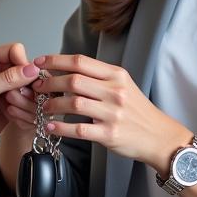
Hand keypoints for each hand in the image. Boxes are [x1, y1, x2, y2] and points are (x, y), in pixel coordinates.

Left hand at [0, 43, 39, 158]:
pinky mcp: (13, 100)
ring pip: (30, 85)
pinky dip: (24, 107)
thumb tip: (31, 69)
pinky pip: (28, 99)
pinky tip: (10, 114)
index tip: (23, 80)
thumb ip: (8, 78)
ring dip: (23, 98)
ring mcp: (6, 85)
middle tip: (12, 97)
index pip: (16, 50)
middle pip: (26, 68)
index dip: (22, 64)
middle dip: (24, 84)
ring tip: (9, 107)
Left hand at [30, 53, 191, 172]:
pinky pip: (79, 129)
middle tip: (37, 87)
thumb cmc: (137, 110)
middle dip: (50, 82)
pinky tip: (51, 127)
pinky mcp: (110, 134)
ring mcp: (113, 113)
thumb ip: (98, 77)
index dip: (56, 60)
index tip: (39, 62)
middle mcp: (115, 91)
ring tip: (42, 107)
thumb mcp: (123, 85)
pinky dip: (61, 128)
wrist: (159, 136)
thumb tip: (67, 70)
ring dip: (53, 105)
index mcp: (116, 75)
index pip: (81, 61)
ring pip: (74, 103)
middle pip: (74, 80)